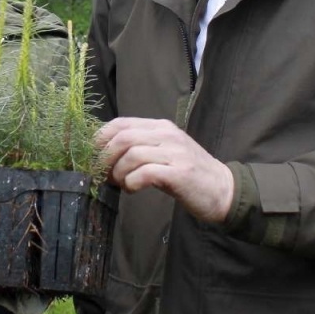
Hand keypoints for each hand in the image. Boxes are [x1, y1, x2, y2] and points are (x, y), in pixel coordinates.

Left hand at [96, 117, 234, 222]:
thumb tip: (104, 156)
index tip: (92, 155)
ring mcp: (175, 152)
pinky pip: (146, 173)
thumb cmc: (188, 174)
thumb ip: (139, 149)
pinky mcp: (180, 172)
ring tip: (122, 184)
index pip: (121, 123)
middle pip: (123, 137)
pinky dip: (132, 182)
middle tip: (104, 174)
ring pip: (132, 154)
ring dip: (119, 173)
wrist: (223, 189)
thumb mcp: (163, 154)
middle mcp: (168, 134)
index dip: (100, 138)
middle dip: (105, 158)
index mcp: (161, 127)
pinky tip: (133, 189)